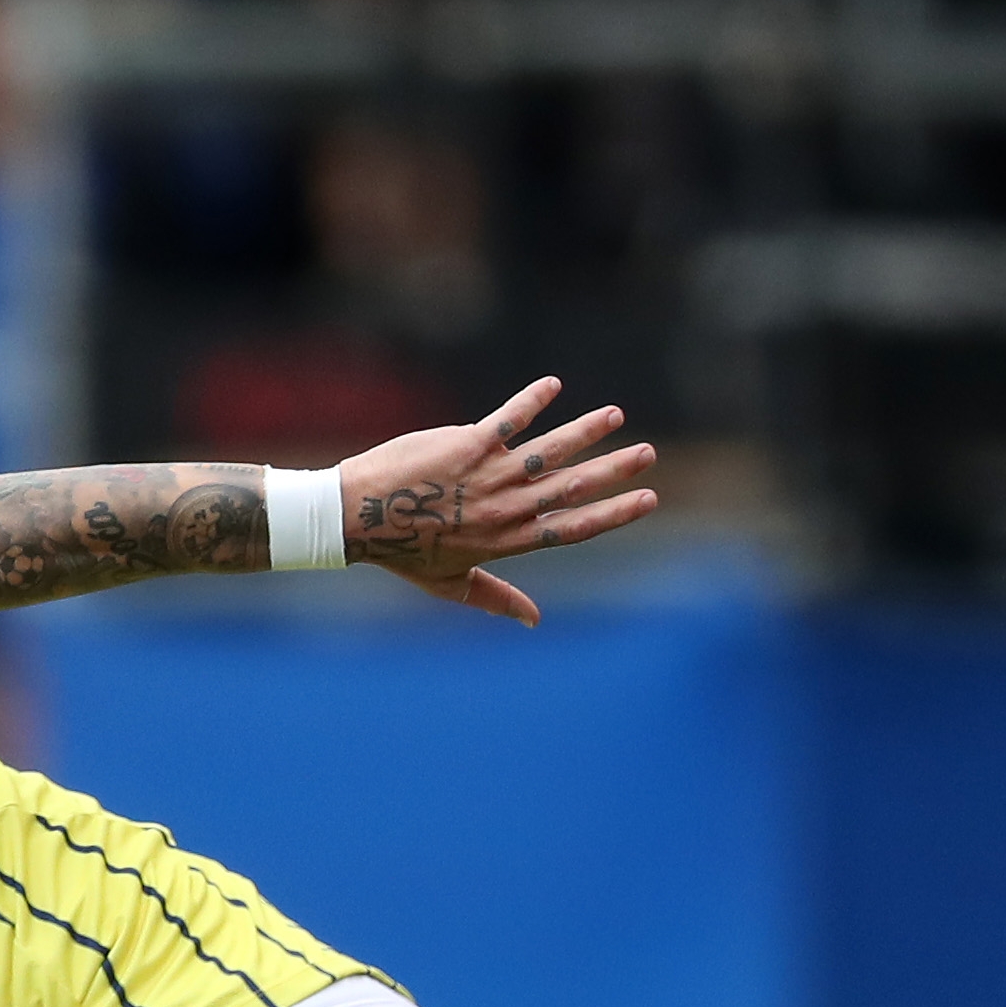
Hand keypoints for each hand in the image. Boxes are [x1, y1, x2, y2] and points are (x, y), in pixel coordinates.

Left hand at [335, 381, 660, 625]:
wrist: (357, 519)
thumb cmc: (402, 553)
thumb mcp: (451, 584)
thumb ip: (497, 598)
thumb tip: (535, 622)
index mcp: (507, 541)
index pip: (573, 528)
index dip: (614, 514)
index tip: (648, 498)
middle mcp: (505, 510)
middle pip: (572, 488)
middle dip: (614, 470)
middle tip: (649, 452)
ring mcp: (488, 476)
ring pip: (550, 451)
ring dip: (586, 431)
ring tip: (616, 415)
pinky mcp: (467, 445)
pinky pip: (509, 420)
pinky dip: (532, 401)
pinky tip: (553, 385)